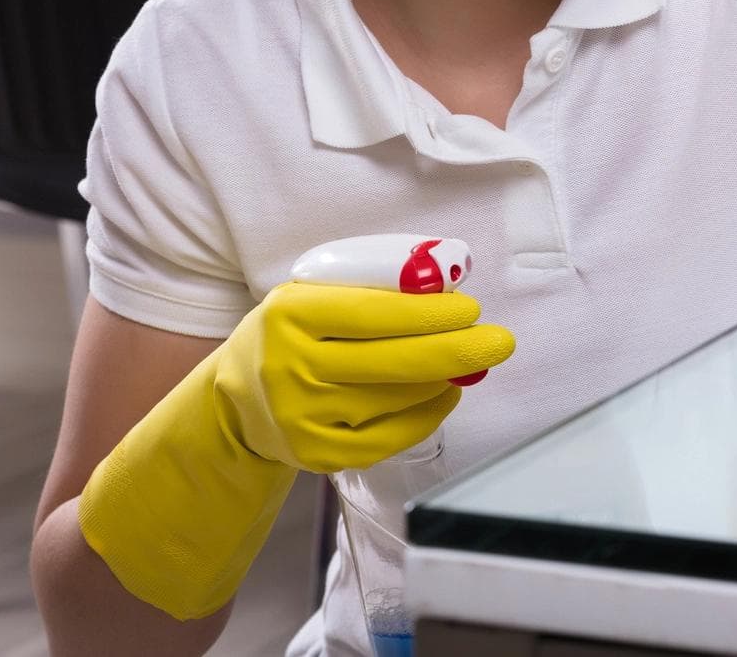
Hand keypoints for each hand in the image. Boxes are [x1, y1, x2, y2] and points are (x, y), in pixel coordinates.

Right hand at [217, 282, 512, 472]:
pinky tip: (445, 395)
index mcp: (290, 314)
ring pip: (395, 400)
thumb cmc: (293, 334)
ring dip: (443, 380)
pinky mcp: (316, 454)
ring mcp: (302, 416)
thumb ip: (371, 285)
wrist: (238, 400)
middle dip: (456, 349)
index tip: (469, 308)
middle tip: (498, 341)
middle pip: (392, 361)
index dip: (430, 313)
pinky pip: (388, 438)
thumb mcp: (312, 294)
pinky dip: (426, 417)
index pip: (375, 313)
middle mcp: (290, 367)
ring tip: (468, 363)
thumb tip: (445, 282)